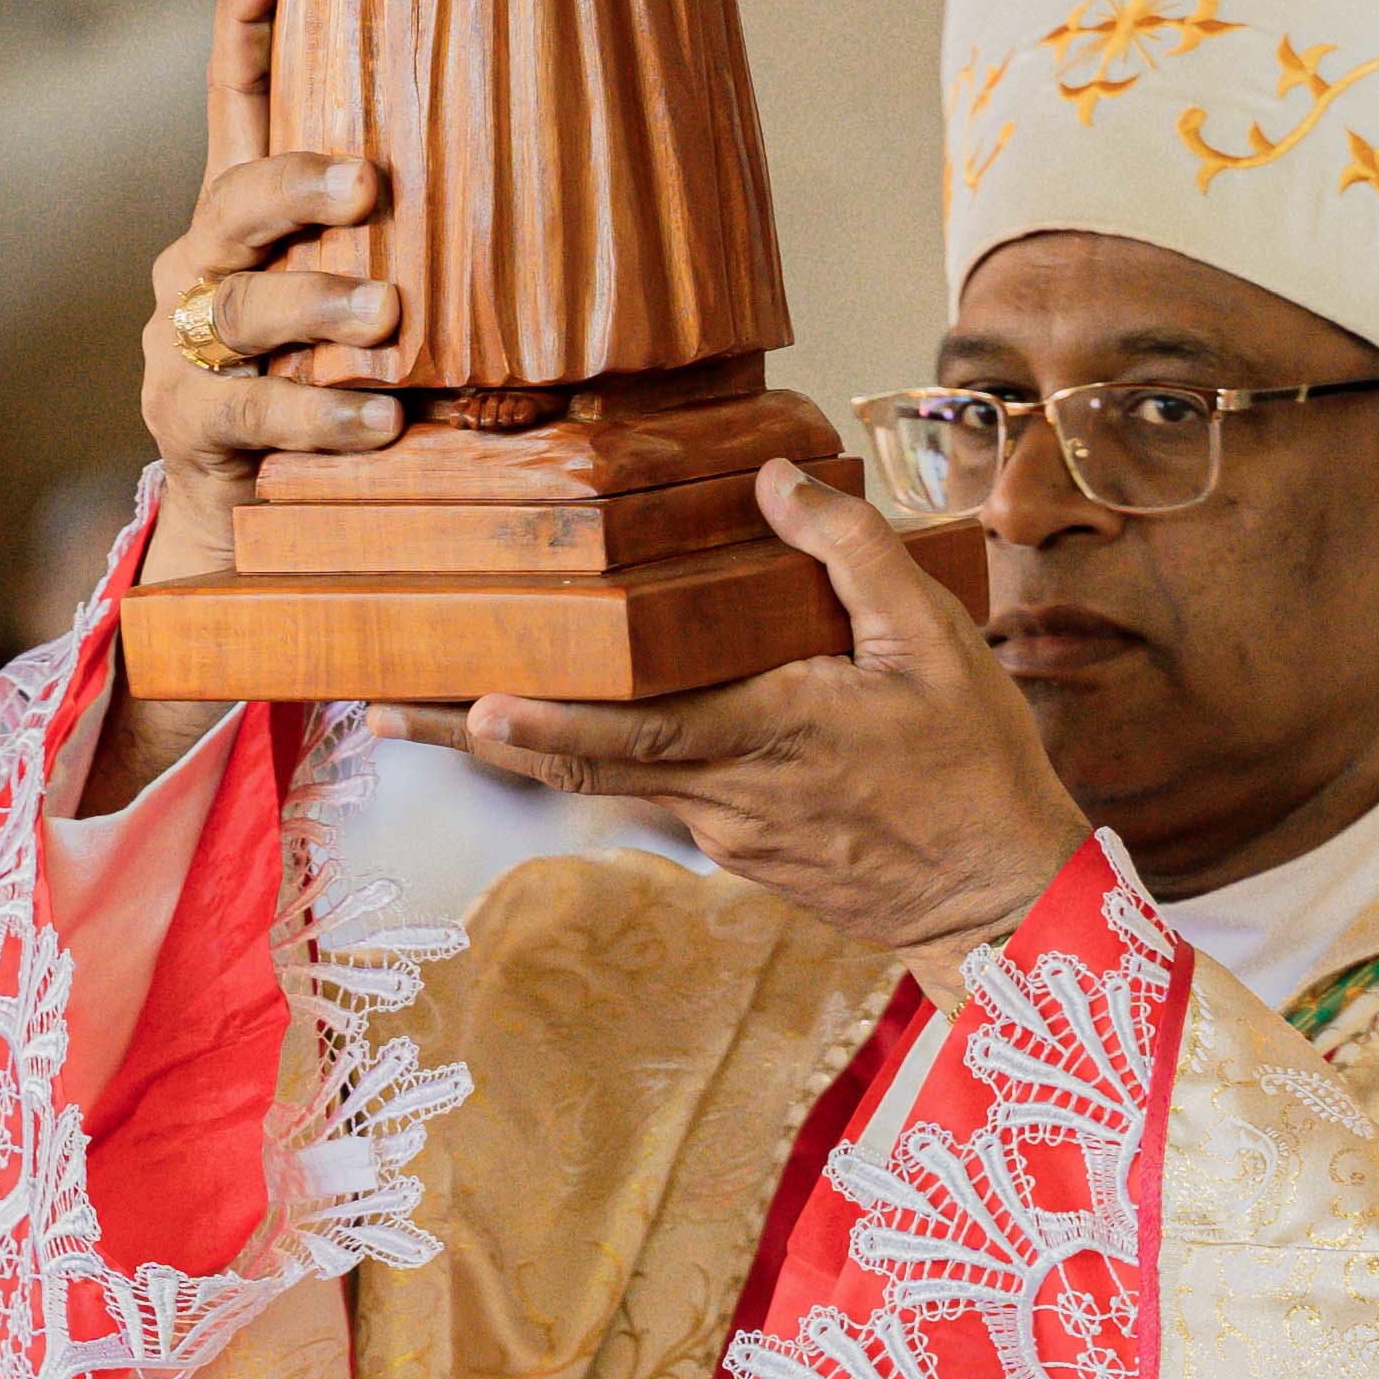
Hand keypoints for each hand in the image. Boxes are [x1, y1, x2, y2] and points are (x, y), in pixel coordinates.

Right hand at [139, 0, 407, 555]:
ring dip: (316, 304)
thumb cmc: (334, 378)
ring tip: (387, 314)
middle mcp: (198, 262)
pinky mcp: (187, 424)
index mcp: (240, 214)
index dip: (246, 22)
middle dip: (297, 183)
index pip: (237, 102)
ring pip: (240, 305)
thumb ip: (410, 235)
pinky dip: (319, 415)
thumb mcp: (362, 293)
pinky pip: (250, 413)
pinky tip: (380, 416)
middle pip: (235, 198)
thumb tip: (548, 156)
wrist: (247, 511)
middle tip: (369, 183)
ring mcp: (183, 344)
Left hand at [407, 463, 1089, 963]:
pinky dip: (575, 759)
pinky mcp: (729, 846)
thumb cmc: (974, 765)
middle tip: (381, 706)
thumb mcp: (938, 641)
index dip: (555, 724)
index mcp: (773, 736)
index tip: (477, 706)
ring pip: (598, 781)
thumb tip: (773, 481)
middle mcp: (725, 794)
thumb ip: (853, 555)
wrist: (997, 897)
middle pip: (581, 764)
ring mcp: (720, 829)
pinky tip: (529, 731)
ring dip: (508, 747)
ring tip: (417, 713)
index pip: (642, 734)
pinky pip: (638, 793)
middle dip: (476, 735)